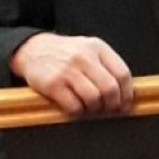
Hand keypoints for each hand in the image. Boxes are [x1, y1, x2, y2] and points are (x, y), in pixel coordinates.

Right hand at [10, 33, 132, 115]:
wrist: (32, 49)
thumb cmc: (65, 54)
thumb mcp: (89, 50)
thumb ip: (107, 66)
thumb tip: (125, 95)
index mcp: (97, 47)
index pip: (122, 74)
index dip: (127, 94)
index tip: (125, 104)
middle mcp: (83, 56)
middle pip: (110, 88)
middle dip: (113, 104)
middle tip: (109, 109)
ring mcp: (67, 70)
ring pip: (94, 98)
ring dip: (95, 108)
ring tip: (91, 107)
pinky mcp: (52, 84)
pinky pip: (74, 106)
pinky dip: (78, 112)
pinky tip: (76, 107)